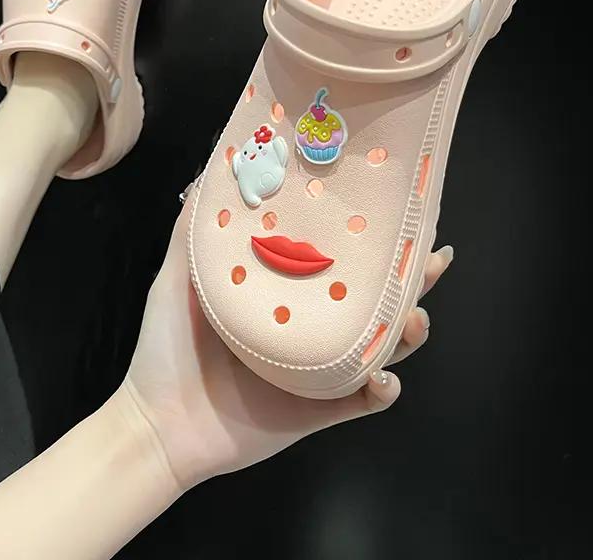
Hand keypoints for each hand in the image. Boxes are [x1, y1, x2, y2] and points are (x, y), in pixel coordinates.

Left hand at [123, 196, 452, 490]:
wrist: (159, 423)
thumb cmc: (168, 348)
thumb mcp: (176, 279)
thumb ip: (191, 229)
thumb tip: (212, 169)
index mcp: (283, 295)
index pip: (335, 260)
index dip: (368, 238)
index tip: (391, 208)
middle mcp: (307, 327)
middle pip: (373, 299)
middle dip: (410, 279)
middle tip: (433, 258)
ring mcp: (317, 371)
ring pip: (380, 347)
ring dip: (407, 332)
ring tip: (413, 318)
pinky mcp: (318, 410)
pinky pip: (364, 401)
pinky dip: (382, 390)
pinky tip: (382, 377)